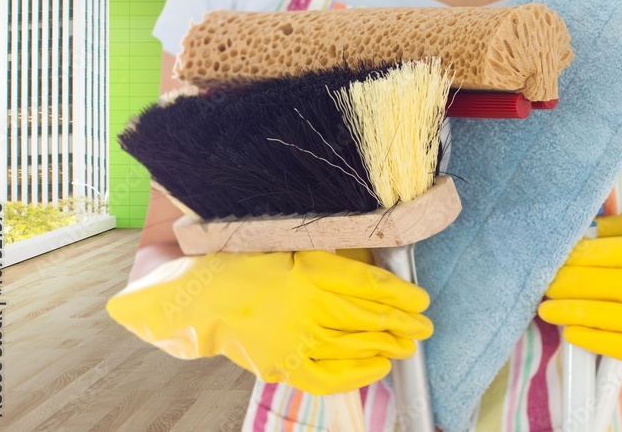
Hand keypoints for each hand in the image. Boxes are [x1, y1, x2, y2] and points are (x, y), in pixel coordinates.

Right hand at [106, 250, 432, 394]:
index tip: (421, 300)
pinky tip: (377, 368)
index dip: (401, 296)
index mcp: (310, 270)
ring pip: (354, 346)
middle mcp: (307, 305)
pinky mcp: (283, 364)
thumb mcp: (289, 246)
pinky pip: (328, 376)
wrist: (196, 298)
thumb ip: (330, 256)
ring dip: (387, 347)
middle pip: (368, 318)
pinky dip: (357, 374)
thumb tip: (373, 263)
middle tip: (424, 327)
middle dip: (403, 324)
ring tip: (407, 346)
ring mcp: (295, 338)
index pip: (370, 286)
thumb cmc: (244, 263)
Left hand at [538, 215, 621, 366]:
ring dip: (579, 315)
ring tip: (548, 310)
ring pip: (621, 319)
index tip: (561, 256)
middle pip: (621, 287)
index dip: (591, 255)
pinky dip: (597, 342)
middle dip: (577, 285)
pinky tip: (573, 334)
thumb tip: (583, 230)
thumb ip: (618, 228)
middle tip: (546, 284)